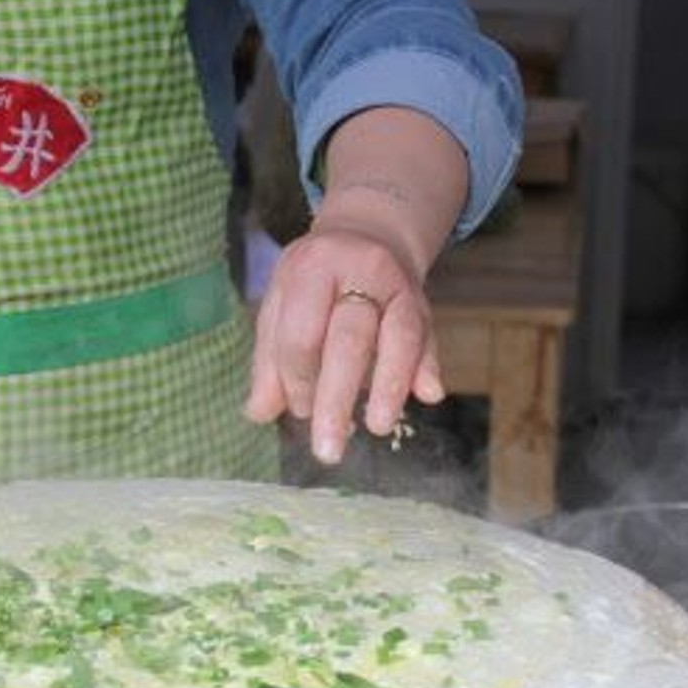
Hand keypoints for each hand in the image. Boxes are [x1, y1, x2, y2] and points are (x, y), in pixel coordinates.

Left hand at [246, 222, 443, 464]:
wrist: (367, 238)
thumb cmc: (314, 285)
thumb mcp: (281, 308)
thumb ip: (270, 361)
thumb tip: (260, 413)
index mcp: (311, 269)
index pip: (302, 334)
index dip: (297, 379)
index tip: (299, 411)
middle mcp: (359, 269)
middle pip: (349, 339)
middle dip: (336, 398)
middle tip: (329, 449)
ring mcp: (397, 285)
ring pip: (398, 336)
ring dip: (390, 385)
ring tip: (378, 426)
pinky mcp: (423, 303)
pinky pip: (428, 336)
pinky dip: (428, 367)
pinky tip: (428, 394)